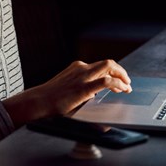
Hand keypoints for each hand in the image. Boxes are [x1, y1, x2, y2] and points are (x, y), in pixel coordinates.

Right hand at [3, 59, 131, 126]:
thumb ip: (81, 89)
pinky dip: (117, 84)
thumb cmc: (50, 99)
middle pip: (107, 63)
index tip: (119, 82)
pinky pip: (106, 80)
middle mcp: (81, 68)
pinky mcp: (84, 87)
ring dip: (122, 76)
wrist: (38, 102)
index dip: (113, 72)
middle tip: (127, 83)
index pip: (100, 65)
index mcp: (77, 68)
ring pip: (109, 66)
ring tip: (127, 87)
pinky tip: (121, 90)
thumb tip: (93, 96)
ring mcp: (82, 75)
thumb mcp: (68, 89)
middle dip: (121, 71)